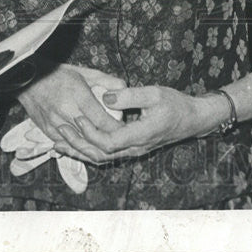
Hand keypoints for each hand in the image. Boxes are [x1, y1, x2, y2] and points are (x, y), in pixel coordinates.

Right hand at [16, 63, 125, 162]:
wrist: (27, 79)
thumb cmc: (58, 74)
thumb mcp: (85, 72)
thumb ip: (106, 81)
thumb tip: (124, 89)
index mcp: (78, 96)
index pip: (103, 121)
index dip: (117, 129)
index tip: (127, 131)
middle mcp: (66, 112)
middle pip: (93, 136)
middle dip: (109, 140)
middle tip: (121, 142)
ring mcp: (55, 124)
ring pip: (80, 144)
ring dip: (95, 147)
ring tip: (108, 147)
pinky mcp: (47, 131)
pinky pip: (67, 145)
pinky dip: (79, 147)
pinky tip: (89, 146)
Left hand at [59, 86, 226, 162]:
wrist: (192, 119)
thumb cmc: (175, 104)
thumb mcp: (155, 93)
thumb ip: (129, 95)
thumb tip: (104, 97)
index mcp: (140, 135)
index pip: (108, 142)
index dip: (90, 133)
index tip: (78, 117)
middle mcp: (135, 148)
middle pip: (100, 155)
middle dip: (78, 144)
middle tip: (59, 131)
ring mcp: (133, 151)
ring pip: (102, 158)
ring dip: (80, 151)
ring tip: (59, 142)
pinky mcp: (132, 148)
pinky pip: (107, 155)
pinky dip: (89, 151)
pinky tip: (76, 146)